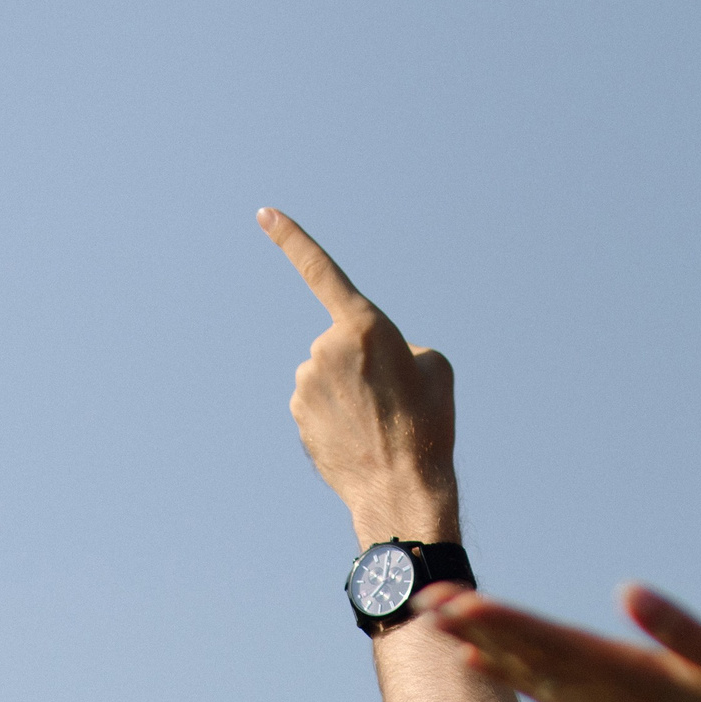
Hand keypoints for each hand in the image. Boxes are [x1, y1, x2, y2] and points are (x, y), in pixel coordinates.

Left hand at [260, 208, 458, 546]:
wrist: (400, 487)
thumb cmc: (428, 423)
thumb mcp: (436, 367)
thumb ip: (400, 344)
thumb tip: (373, 358)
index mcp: (363, 326)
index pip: (320, 270)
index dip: (292, 238)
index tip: (264, 213)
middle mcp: (324, 348)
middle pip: (343, 341)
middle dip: (364, 360)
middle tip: (394, 396)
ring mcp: (305, 383)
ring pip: (329, 372)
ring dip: (351, 389)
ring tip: (380, 421)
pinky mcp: (296, 414)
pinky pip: (318, 401)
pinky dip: (337, 413)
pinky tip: (359, 437)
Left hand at [416, 583, 700, 701]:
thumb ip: (682, 631)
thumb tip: (630, 593)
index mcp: (629, 677)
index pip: (554, 643)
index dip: (506, 623)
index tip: (459, 603)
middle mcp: (603, 701)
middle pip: (528, 657)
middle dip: (476, 627)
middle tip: (422, 598)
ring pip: (530, 676)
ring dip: (483, 646)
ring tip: (439, 621)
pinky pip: (545, 698)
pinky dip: (509, 677)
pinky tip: (480, 665)